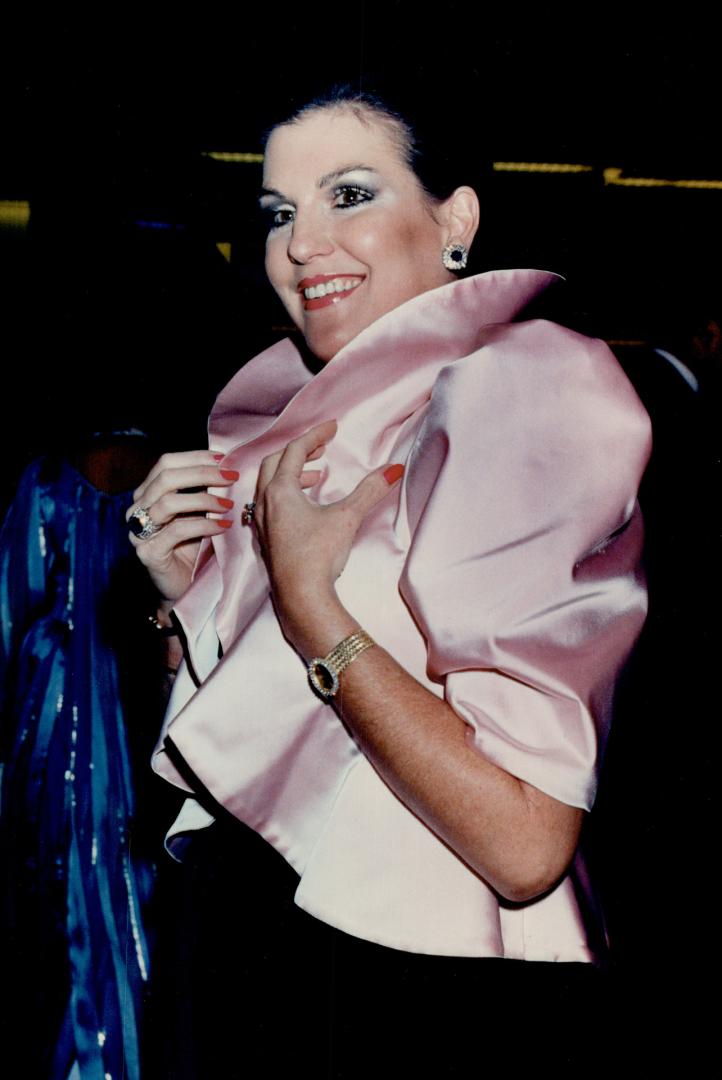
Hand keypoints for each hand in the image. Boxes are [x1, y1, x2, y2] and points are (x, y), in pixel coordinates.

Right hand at [127, 450, 238, 603]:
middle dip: (202, 473)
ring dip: (204, 500)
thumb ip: (202, 490)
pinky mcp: (148, 553)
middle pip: (166, 478)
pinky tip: (224, 526)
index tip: (223, 458)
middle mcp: (138, 509)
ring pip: (168, 502)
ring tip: (229, 505)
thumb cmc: (193, 548)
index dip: (194, 457)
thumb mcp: (198, 512)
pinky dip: (204, 525)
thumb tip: (226, 465)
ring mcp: (139, 531)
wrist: (183, 588)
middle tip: (231, 477)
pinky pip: (176, 531)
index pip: (165, 463)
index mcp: (148, 494)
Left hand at [252, 421, 403, 645]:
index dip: (315, 435)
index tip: (332, 427)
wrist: (301, 597)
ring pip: (269, 486)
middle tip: (321, 449)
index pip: (294, 450)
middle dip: (299, 452)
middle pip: (275, 463)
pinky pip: (269, 506)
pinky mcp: (267, 541)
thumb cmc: (319, 555)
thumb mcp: (347, 517)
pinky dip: (285, 496)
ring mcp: (263, 523)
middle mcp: (265, 503)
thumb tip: (393, 469)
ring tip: (315, 476)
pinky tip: (304, 509)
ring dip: (291, 475)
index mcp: (280, 491)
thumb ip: (369, 490)